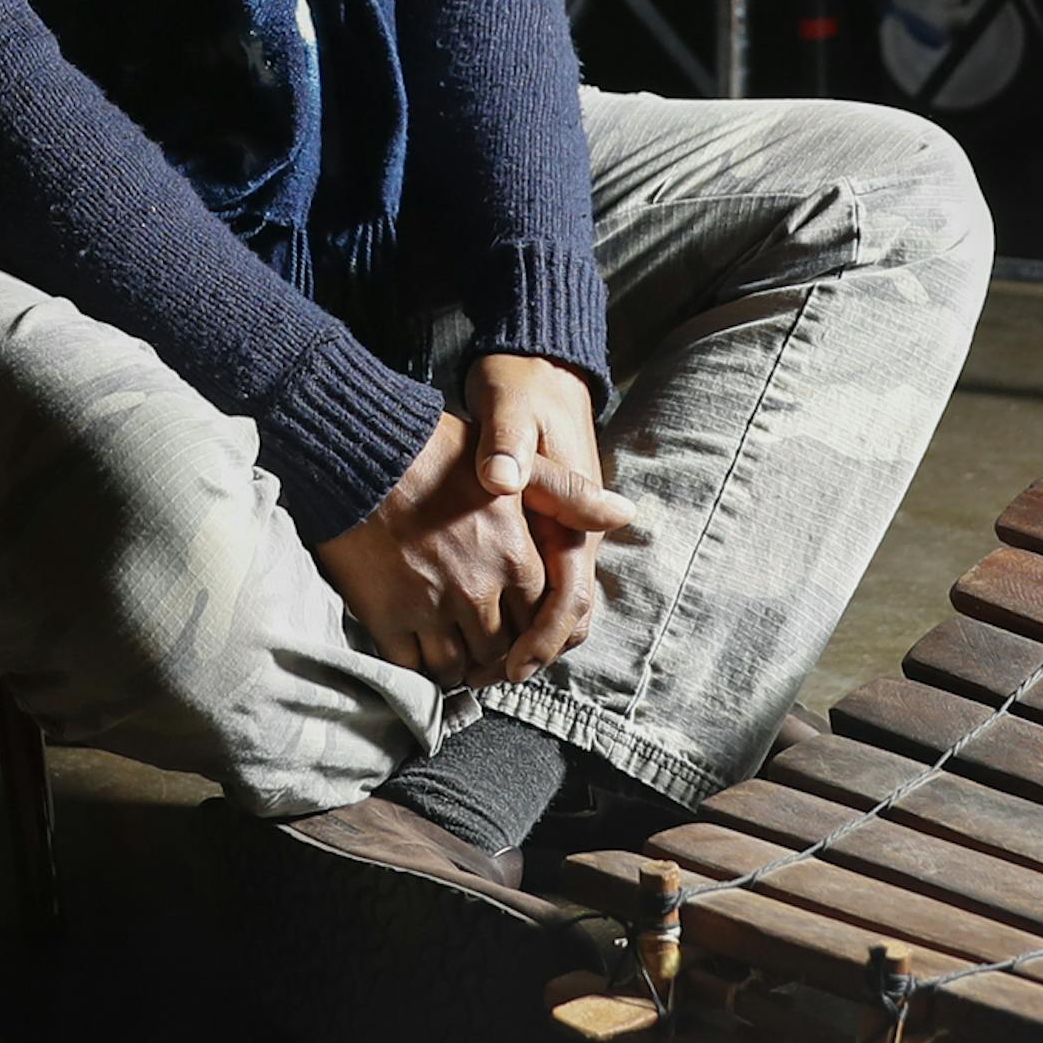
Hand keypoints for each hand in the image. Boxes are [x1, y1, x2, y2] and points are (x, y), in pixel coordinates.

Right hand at [314, 412, 546, 687]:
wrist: (361, 453)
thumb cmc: (439, 452)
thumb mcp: (518, 466)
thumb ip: (570, 496)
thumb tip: (625, 513)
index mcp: (515, 558)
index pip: (541, 619)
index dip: (532, 630)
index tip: (519, 629)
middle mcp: (479, 591)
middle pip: (501, 650)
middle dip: (497, 656)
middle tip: (485, 651)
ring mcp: (432, 608)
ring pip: (457, 666)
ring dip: (458, 665)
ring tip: (453, 653)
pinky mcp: (388, 618)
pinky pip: (413, 665)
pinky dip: (418, 665)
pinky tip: (417, 651)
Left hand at [467, 352, 630, 681]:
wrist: (537, 363)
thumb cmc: (521, 388)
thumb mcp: (512, 410)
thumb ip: (509, 447)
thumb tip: (501, 482)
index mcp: (573, 516)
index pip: (570, 600)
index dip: (540, 642)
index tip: (508, 668)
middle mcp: (574, 533)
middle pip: (564, 618)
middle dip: (527, 656)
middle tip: (477, 679)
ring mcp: (559, 534)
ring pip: (551, 610)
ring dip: (519, 642)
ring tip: (470, 666)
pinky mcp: (540, 532)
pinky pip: (534, 590)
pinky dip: (512, 618)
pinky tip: (468, 625)